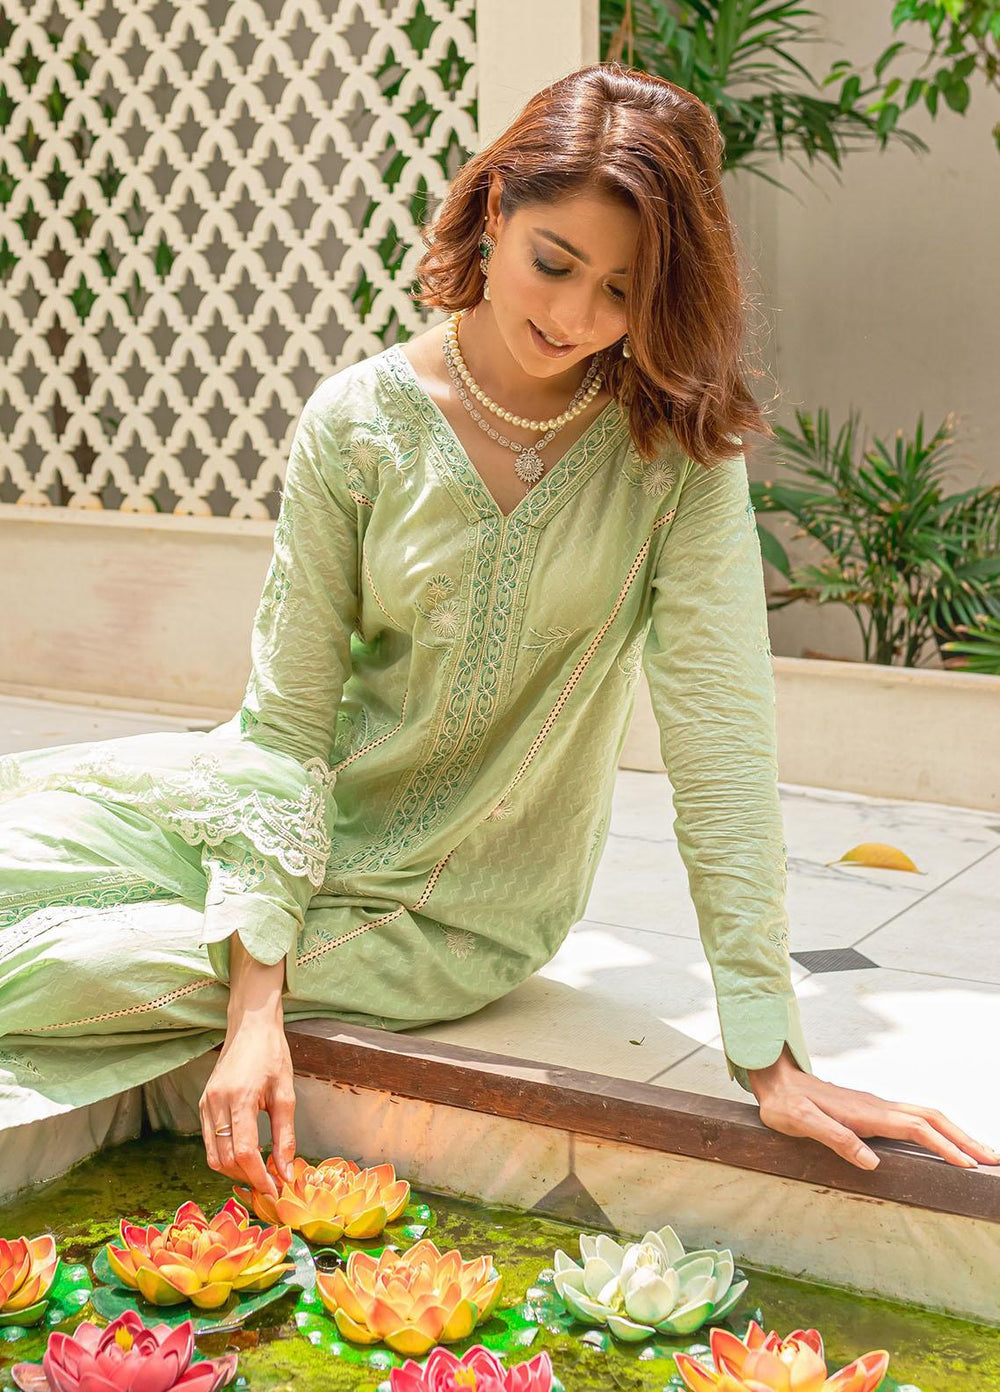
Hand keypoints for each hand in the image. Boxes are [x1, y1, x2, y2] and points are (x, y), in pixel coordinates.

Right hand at [199, 1019, 296, 1195]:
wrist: (250, 1026)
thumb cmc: (272, 1055)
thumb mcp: (286, 1094)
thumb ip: (285, 1136)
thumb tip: (286, 1173)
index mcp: (240, 1098)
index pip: (244, 1151)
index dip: (258, 1177)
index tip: (274, 1190)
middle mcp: (216, 1103)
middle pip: (225, 1159)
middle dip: (247, 1178)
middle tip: (270, 1183)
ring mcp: (206, 1103)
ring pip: (213, 1156)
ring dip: (235, 1171)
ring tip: (259, 1172)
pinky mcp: (202, 1103)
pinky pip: (210, 1141)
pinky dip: (226, 1156)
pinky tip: (245, 1154)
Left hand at [748, 1047, 999, 1170]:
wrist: (774, 1080)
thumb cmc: (785, 1104)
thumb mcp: (801, 1123)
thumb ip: (835, 1139)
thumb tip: (872, 1163)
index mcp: (866, 1113)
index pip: (916, 1129)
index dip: (944, 1146)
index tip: (968, 1165)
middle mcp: (877, 1107)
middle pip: (932, 1118)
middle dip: (964, 1139)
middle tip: (993, 1160)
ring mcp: (876, 1107)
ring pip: (926, 1116)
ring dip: (955, 1134)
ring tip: (979, 1154)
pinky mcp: (872, 1111)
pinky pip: (913, 1119)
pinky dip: (937, 1130)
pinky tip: (942, 1143)